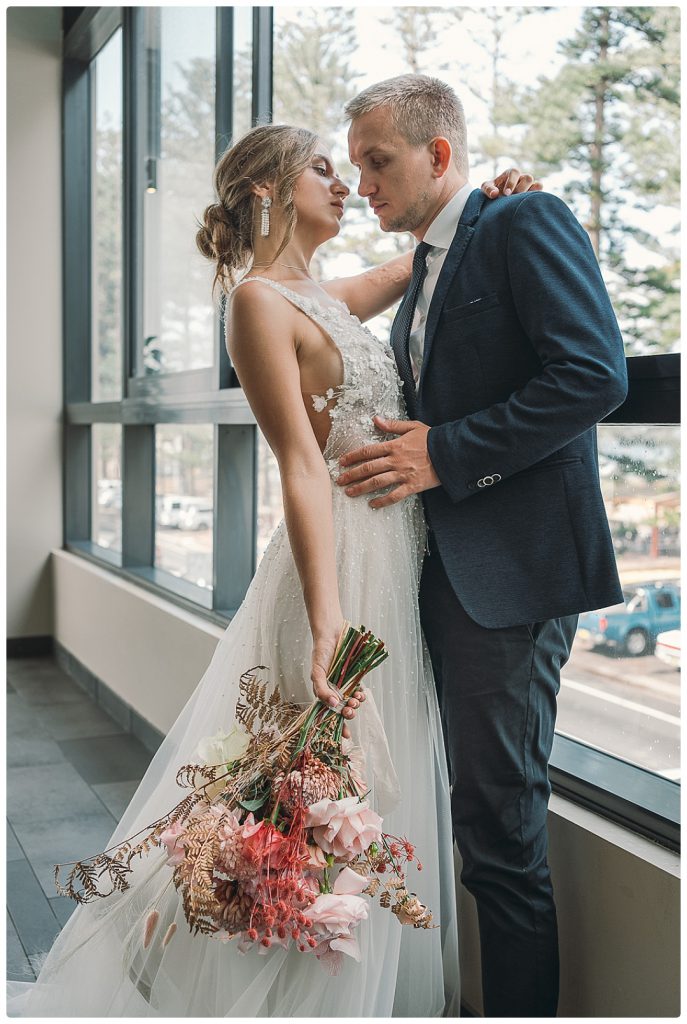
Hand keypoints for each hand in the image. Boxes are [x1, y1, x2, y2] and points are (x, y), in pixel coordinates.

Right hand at [311, 626, 365, 740]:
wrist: (333, 633)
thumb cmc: (321, 652)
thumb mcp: (317, 672)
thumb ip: (322, 689)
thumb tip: (333, 705)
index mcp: (322, 692)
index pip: (329, 714)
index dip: (337, 726)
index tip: (345, 735)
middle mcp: (334, 691)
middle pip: (342, 710)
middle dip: (347, 714)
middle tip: (350, 712)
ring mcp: (344, 685)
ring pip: (351, 701)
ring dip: (355, 705)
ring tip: (356, 701)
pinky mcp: (354, 678)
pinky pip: (358, 690)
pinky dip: (360, 695)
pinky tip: (360, 694)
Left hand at [336, 416, 439, 508]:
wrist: (451, 452)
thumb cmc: (433, 439)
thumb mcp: (412, 427)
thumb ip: (392, 425)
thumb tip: (375, 419)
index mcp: (394, 445)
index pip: (368, 451)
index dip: (353, 456)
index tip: (342, 462)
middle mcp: (396, 460)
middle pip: (368, 468)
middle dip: (352, 474)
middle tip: (340, 480)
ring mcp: (403, 474)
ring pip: (377, 482)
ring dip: (361, 488)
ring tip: (349, 492)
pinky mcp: (412, 486)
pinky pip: (394, 495)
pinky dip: (382, 501)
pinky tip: (373, 504)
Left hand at [481, 167, 543, 198]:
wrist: (496, 200)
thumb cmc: (491, 191)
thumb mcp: (486, 188)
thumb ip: (488, 189)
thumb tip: (494, 194)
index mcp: (510, 174)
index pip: (515, 172)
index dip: (512, 182)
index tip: (506, 194)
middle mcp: (521, 178)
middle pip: (528, 178)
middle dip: (521, 190)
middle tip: (513, 199)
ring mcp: (529, 186)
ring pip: (537, 185)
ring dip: (529, 194)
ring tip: (519, 203)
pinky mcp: (533, 194)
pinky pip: (540, 192)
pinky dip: (536, 197)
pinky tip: (526, 205)